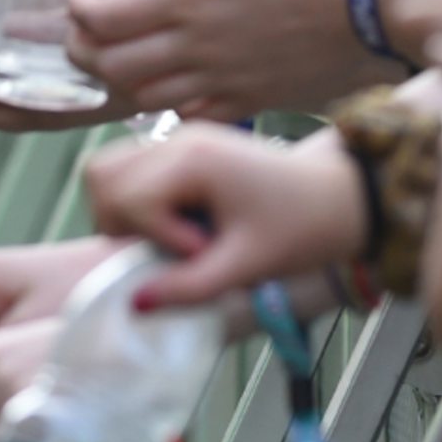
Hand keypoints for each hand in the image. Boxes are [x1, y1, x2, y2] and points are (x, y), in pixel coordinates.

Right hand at [85, 127, 366, 309]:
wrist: (338, 197)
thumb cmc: (300, 228)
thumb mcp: (248, 265)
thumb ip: (190, 287)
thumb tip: (134, 303)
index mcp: (195, 158)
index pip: (128, 198)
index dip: (156, 237)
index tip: (201, 251)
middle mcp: (179, 139)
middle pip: (103, 177)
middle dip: (126, 223)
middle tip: (177, 248)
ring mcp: (178, 138)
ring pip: (107, 169)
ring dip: (122, 212)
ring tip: (170, 237)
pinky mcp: (182, 149)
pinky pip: (129, 169)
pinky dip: (135, 201)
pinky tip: (176, 224)